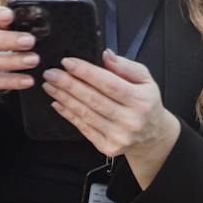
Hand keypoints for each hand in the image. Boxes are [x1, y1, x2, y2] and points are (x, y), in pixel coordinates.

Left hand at [42, 50, 180, 182]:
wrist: (153, 137)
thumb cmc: (146, 104)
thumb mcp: (146, 80)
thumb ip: (126, 66)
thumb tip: (106, 55)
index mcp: (141, 100)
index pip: (109, 84)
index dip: (86, 72)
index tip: (67, 62)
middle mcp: (130, 120)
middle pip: (93, 99)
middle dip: (68, 84)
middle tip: (51, 73)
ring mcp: (118, 136)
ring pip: (85, 114)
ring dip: (64, 98)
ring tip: (50, 86)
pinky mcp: (108, 147)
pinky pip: (83, 128)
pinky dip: (68, 114)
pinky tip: (57, 102)